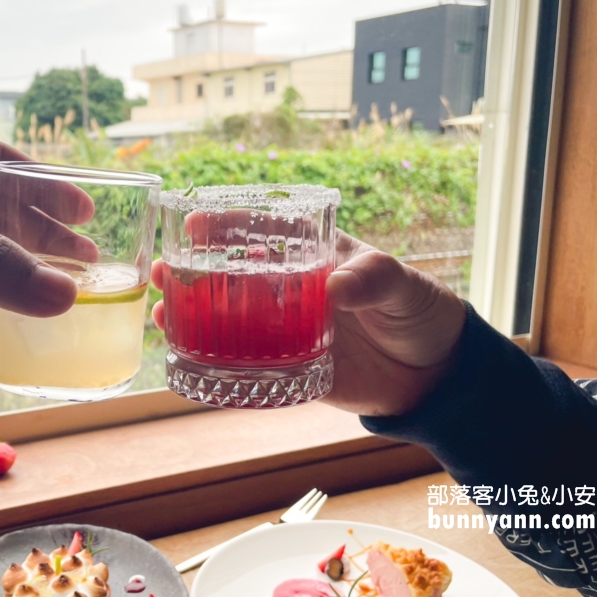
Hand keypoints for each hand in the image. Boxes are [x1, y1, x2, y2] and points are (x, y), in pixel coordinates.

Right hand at [150, 232, 466, 415]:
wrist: (435, 375)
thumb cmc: (420, 310)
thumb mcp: (402, 283)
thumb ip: (374, 278)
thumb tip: (337, 286)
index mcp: (314, 256)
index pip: (262, 232)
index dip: (225, 225)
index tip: (194, 222)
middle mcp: (290, 290)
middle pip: (229, 275)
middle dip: (190, 270)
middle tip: (161, 270)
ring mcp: (286, 330)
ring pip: (227, 318)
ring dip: (191, 314)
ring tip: (162, 313)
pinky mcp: (289, 369)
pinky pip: (245, 366)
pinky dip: (214, 363)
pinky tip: (187, 359)